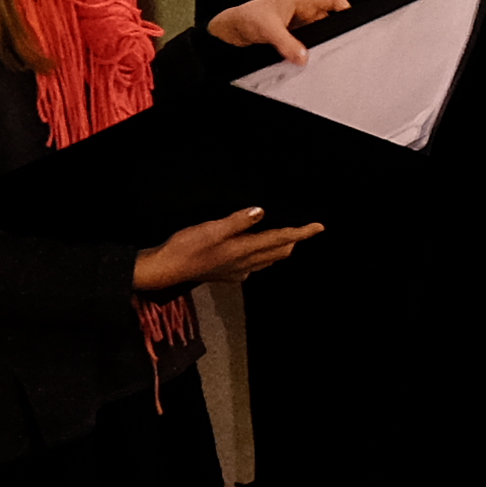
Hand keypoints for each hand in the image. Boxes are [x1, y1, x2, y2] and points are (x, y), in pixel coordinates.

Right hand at [131, 206, 318, 295]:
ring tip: (287, 237)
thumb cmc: (185, 247)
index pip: (281, 239)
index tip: (319, 227)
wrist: (166, 270)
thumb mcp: (210, 229)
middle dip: (294, 240)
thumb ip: (237, 221)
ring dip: (280, 248)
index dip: (301, 232)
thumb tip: (261, 212)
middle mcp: (246, 263)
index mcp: (244, 249)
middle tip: (305, 229)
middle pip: (279, 251)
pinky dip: (263, 256)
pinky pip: (254, 266)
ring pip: (268, 259)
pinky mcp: (228, 274)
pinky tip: (257, 252)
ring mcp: (238, 271)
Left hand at [202, 0, 345, 60]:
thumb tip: (303, 57)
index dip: (347, 11)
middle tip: (335, 46)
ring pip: (322, 33)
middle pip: (332, 20)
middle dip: (334, 33)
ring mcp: (301, 23)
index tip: (353, 26)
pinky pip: (311, 43)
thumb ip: (287, 43)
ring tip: (318, 53)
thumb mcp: (269, 29)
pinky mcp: (296, 36)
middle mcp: (305, 10)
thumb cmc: (247, 17)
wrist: (233, 29)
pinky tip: (307, 58)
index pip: (335, 0)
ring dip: (321, 43)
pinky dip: (311, 50)